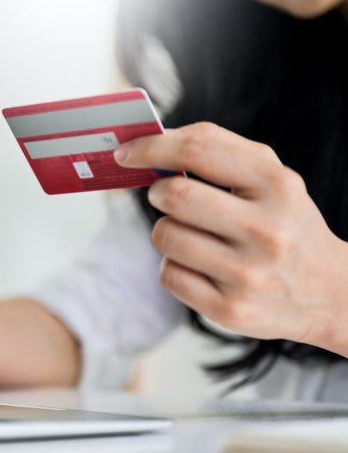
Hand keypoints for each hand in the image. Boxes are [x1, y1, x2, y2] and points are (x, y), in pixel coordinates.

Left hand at [115, 122, 347, 354]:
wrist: (329, 293)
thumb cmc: (287, 226)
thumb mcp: (273, 181)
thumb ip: (220, 154)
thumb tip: (156, 144)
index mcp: (277, 186)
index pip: (199, 149)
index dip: (151, 147)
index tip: (125, 153)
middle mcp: (266, 230)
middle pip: (174, 196)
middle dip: (158, 193)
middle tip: (165, 197)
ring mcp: (247, 274)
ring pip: (165, 236)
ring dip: (166, 231)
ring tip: (192, 236)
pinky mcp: (229, 309)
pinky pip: (169, 275)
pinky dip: (174, 266)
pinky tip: (200, 268)